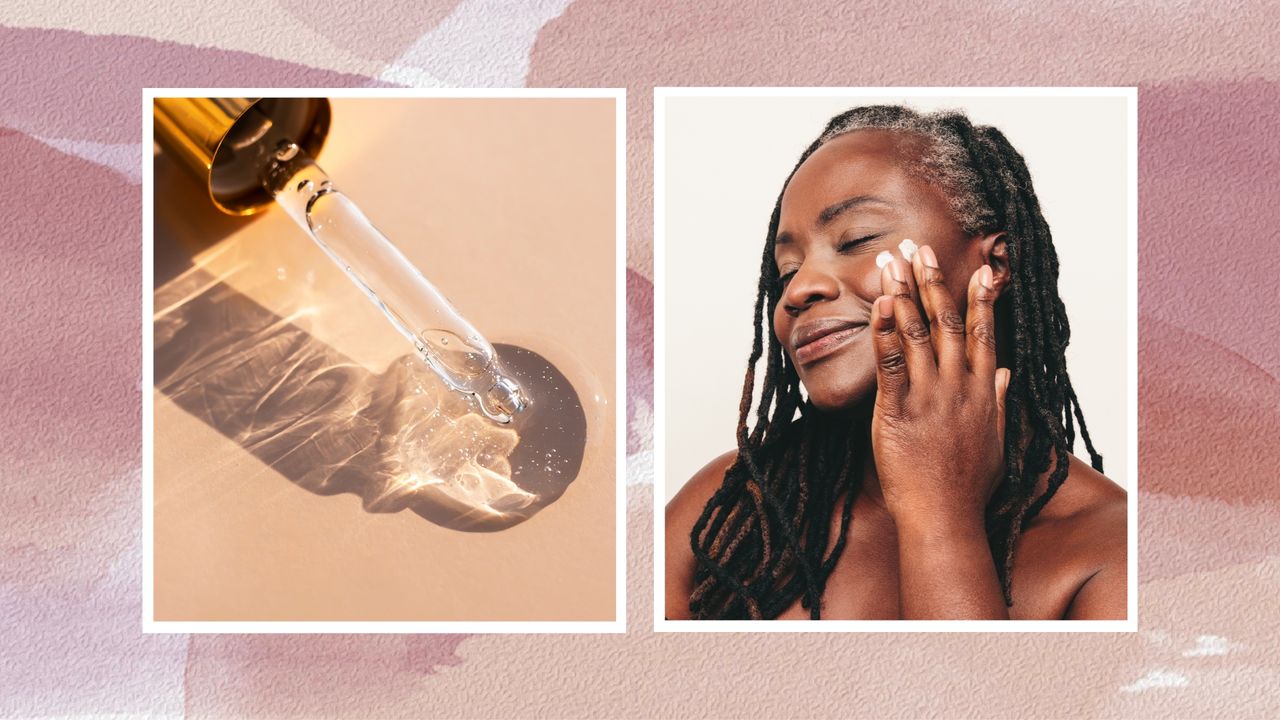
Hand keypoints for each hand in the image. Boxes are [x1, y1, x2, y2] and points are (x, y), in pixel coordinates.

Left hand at [869, 245, 1010, 528]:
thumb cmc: (967, 486)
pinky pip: (890, 365)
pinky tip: (877, 307)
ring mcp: (930, 398)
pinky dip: (883, 333)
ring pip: (917, 335)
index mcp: (984, 393)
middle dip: (933, 281)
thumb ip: (999, 402)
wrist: (944, 518)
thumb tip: (1006, 374)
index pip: (985, 334)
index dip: (981, 298)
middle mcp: (960, 388)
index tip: (980, 268)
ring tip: (890, 263)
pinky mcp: (898, 412)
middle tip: (920, 248)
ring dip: (902, 294)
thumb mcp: (995, 441)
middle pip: (948, 322)